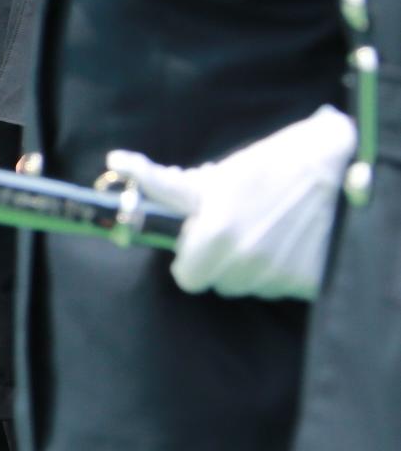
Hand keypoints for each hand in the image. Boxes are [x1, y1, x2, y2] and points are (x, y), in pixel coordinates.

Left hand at [106, 106, 358, 299]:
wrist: (330, 165)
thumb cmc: (265, 165)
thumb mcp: (211, 176)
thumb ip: (164, 185)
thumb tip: (119, 162)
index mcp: (217, 233)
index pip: (187, 277)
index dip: (187, 261)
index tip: (194, 247)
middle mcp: (247, 259)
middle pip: (215, 282)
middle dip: (215, 261)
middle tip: (230, 233)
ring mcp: (279, 273)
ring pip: (246, 286)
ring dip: (247, 267)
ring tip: (262, 233)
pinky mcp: (307, 282)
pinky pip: (277, 288)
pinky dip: (279, 272)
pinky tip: (287, 243)